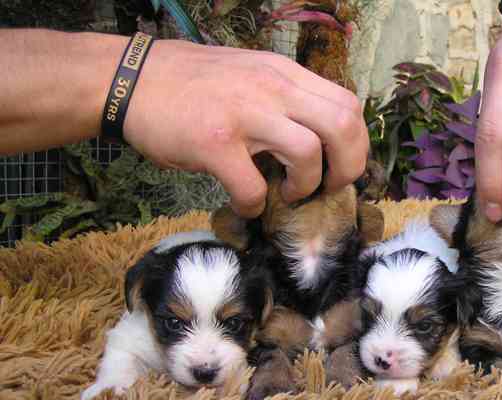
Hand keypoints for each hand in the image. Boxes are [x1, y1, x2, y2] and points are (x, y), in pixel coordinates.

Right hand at [125, 41, 367, 217]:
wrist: (129, 79)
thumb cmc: (191, 83)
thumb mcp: (250, 75)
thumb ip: (286, 98)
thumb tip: (319, 136)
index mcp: (284, 74)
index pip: (348, 104)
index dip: (356, 144)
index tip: (341, 164)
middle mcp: (271, 88)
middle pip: (342, 126)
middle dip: (347, 168)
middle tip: (328, 186)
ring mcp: (244, 114)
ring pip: (308, 154)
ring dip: (306, 186)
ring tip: (288, 193)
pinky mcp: (214, 143)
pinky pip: (253, 188)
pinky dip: (254, 206)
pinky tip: (244, 204)